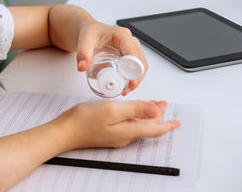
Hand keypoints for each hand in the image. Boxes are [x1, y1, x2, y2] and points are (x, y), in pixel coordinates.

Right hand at [53, 100, 180, 149]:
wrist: (64, 132)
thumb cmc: (84, 120)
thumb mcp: (113, 110)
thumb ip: (135, 110)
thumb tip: (154, 111)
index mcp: (128, 131)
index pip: (154, 129)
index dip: (167, 124)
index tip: (177, 122)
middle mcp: (124, 136)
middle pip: (147, 126)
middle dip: (157, 116)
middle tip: (164, 105)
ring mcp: (115, 136)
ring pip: (137, 125)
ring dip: (146, 116)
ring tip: (152, 107)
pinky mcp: (107, 133)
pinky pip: (127, 125)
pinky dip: (134, 117)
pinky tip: (131, 112)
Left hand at [75, 22, 148, 94]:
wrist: (90, 31)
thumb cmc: (90, 33)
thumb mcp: (84, 41)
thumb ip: (83, 53)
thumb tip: (82, 66)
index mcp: (122, 36)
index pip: (133, 54)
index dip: (134, 70)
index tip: (130, 82)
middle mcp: (130, 41)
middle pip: (140, 62)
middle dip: (136, 78)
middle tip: (126, 89)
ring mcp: (132, 48)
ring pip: (141, 65)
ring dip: (136, 79)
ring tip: (125, 90)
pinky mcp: (130, 53)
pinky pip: (137, 66)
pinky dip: (134, 77)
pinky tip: (126, 85)